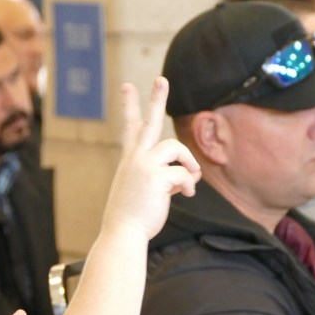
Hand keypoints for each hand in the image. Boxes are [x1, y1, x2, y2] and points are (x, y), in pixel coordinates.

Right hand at [100, 77, 200, 243]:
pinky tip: (186, 196)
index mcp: (130, 160)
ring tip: (192, 178)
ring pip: (175, 147)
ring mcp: (144, 166)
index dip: (130, 106)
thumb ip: (164, 178)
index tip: (128, 86)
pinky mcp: (157, 177)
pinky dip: (189, 185)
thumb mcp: (145, 191)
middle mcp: (135, 158)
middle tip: (161, 80)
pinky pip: (183, 174)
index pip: (130, 128)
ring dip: (188, 163)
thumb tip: (189, 176)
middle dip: (156, 99)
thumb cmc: (133, 217)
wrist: (123, 234)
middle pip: (149, 122)